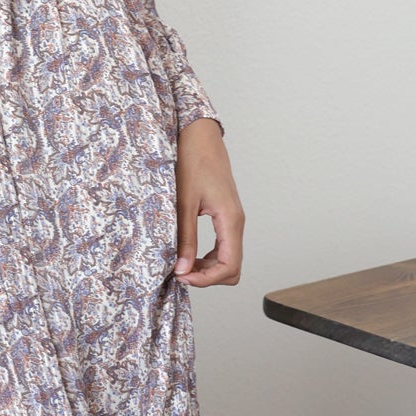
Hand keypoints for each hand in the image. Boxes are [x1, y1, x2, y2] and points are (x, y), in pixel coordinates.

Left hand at [173, 118, 243, 287]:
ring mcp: (232, 219)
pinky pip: (223, 246)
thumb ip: (184, 238)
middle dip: (207, 277)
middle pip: (233, 268)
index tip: (181, 277)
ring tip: (180, 263)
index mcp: (230, 220)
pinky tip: (187, 252)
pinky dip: (207, 256)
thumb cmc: (191, 161)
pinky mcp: (225, 215)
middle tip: (179, 272)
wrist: (198, 135)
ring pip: (228, 259)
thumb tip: (181, 270)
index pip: (229, 266)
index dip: (206, 279)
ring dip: (207, 268)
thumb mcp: (183, 203)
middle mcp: (236, 222)